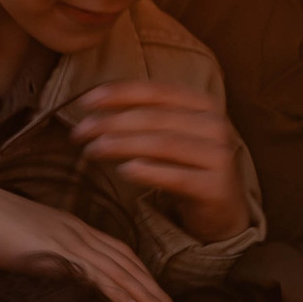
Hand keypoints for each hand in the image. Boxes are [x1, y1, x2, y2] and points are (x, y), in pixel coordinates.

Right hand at [0, 173, 183, 301]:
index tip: (162, 301)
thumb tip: (53, 280)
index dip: (143, 277)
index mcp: (69, 227)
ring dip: (147, 296)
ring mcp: (63, 238)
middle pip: (127, 262)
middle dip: (156, 291)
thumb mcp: (19, 244)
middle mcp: (74, 230)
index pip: (118, 254)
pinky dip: (117, 292)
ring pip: (117, 270)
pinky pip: (91, 274)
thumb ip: (41, 259)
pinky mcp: (48, 250)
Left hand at [68, 81, 252, 243]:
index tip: (85, 102)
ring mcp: (219, 156)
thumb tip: (94, 106)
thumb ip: (146, 116)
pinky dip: (147, 172)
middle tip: (79, 133)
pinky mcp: (216, 188)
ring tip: (92, 152)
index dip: (119, 93)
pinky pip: (176, 177)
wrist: (223, 211)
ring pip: (162, 144)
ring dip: (121, 146)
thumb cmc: (187, 167)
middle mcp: (216, 125)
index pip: (157, 90)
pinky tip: (122, 171)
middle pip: (154, 117)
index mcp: (204, 104)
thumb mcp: (173, 134)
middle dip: (111, 122)